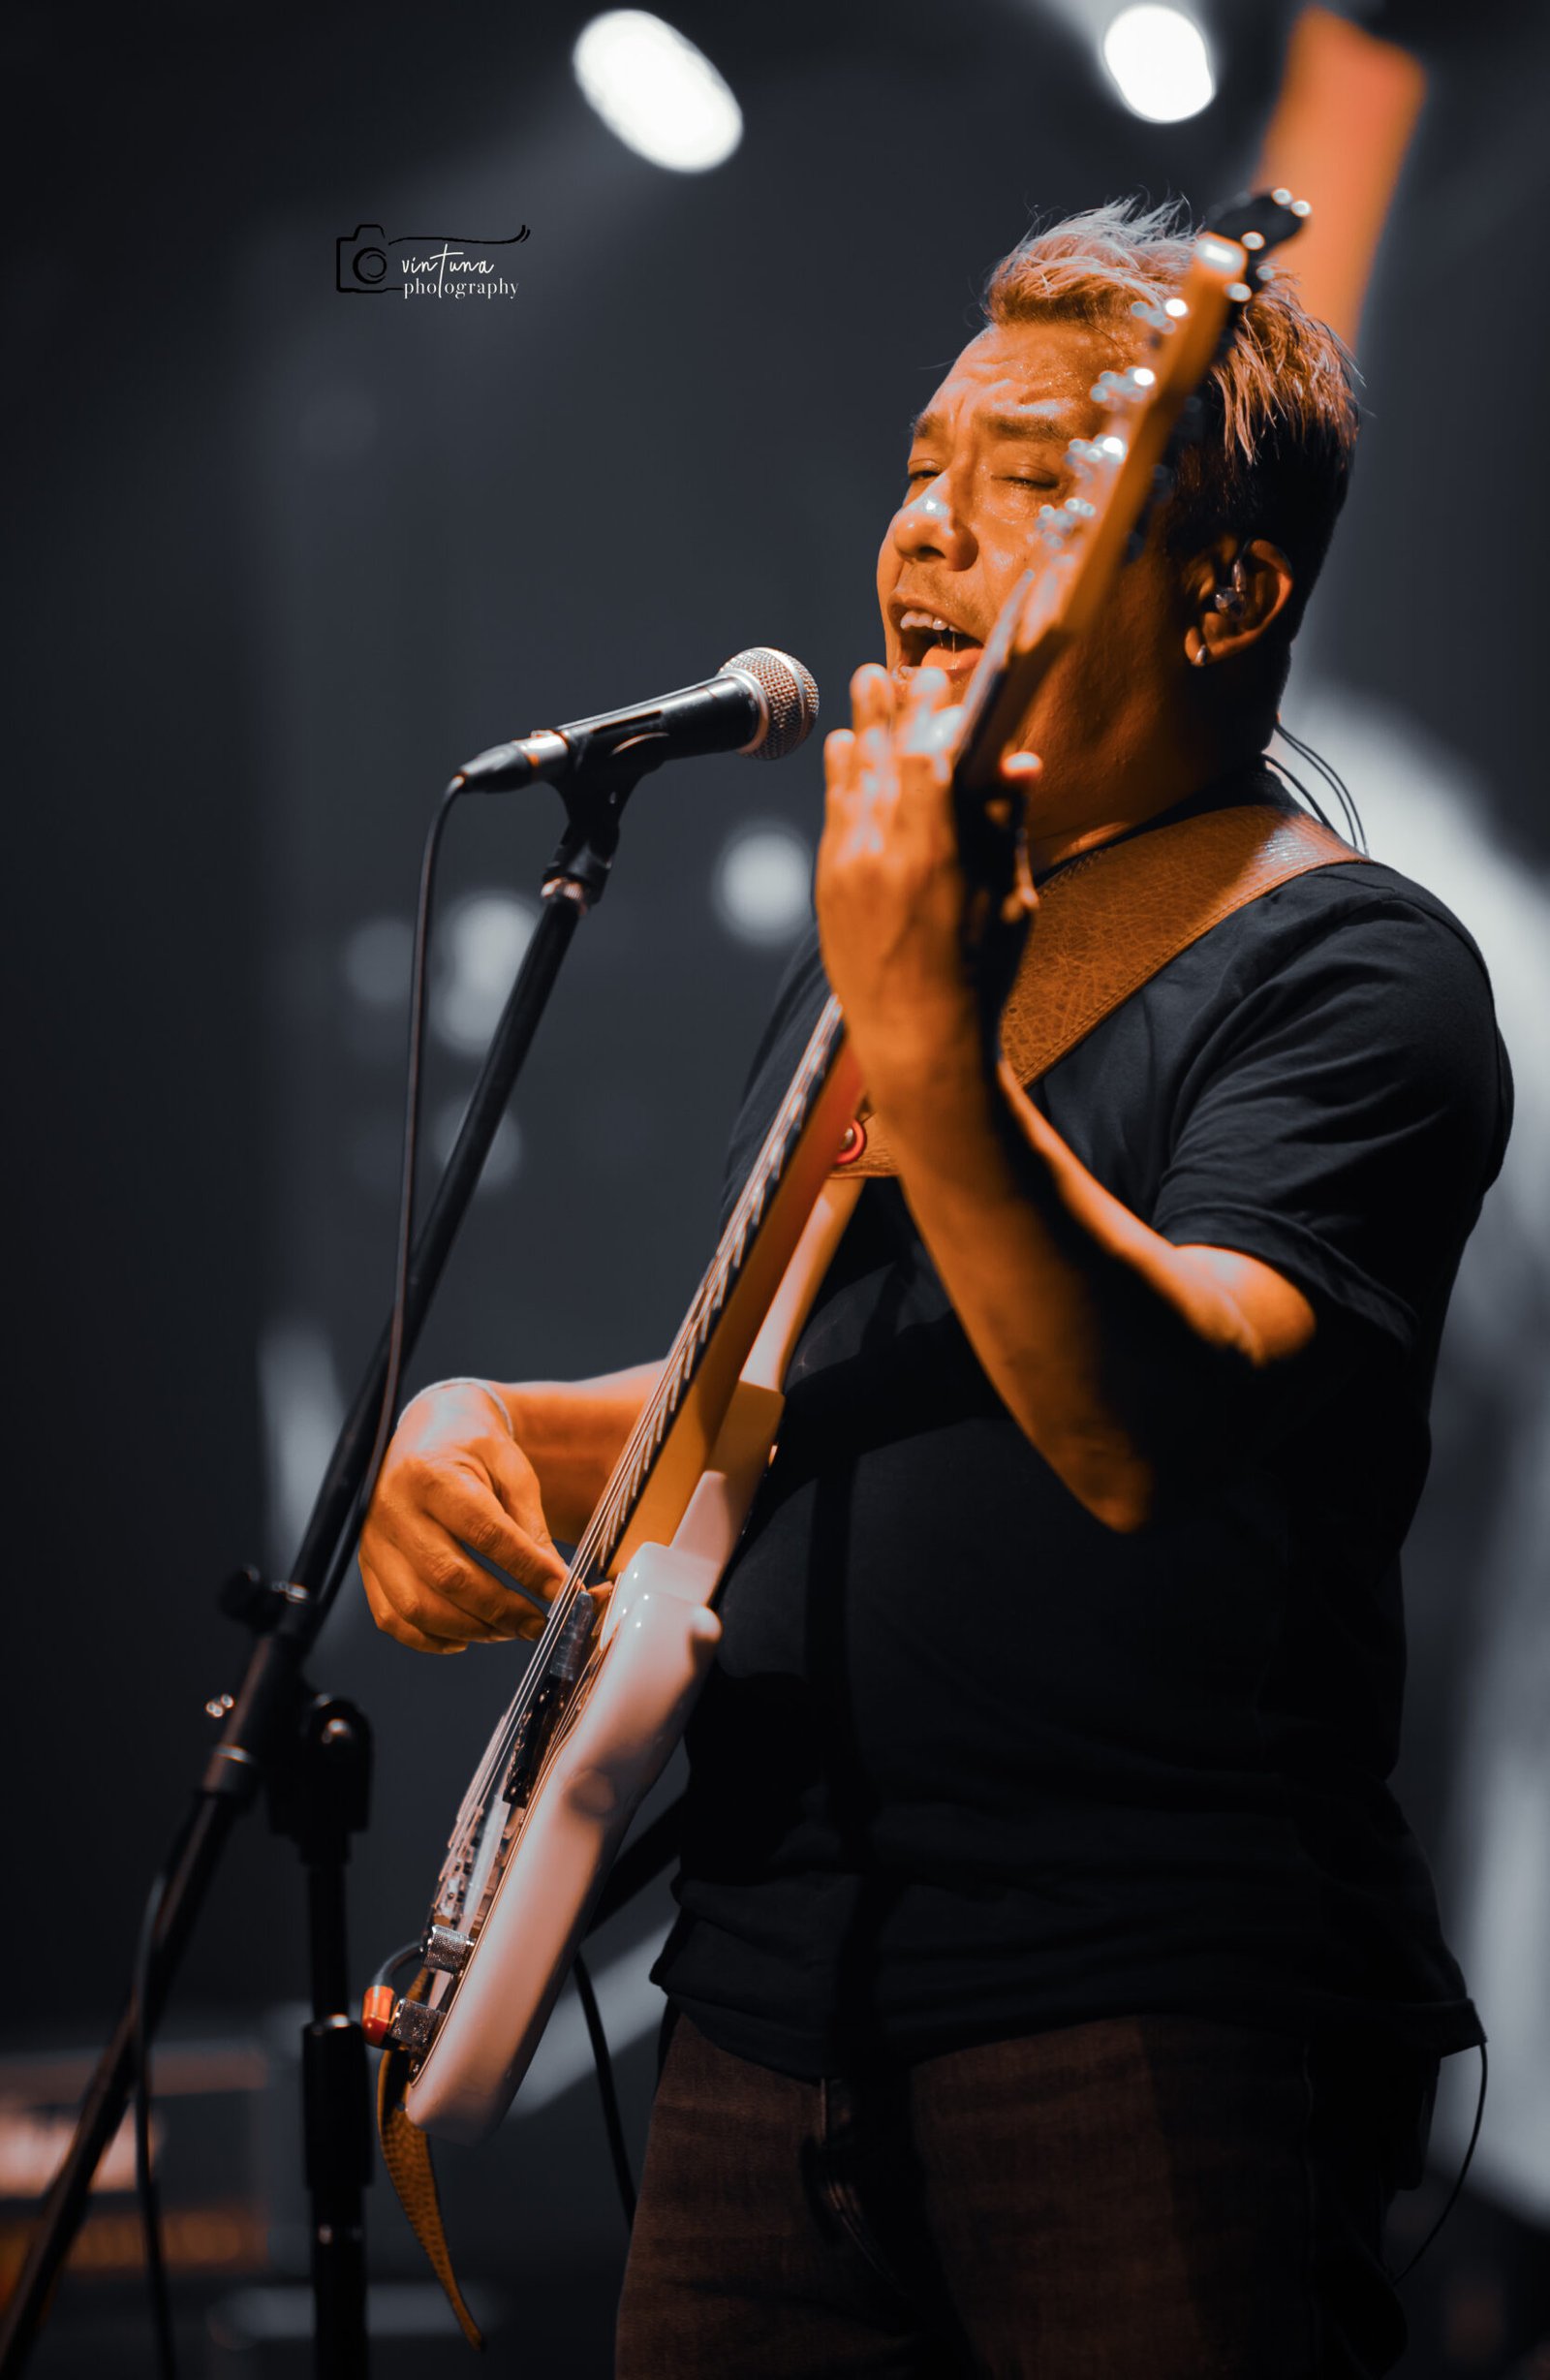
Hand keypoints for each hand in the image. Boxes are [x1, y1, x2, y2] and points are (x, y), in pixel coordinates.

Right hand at [359, 1380, 568, 1652]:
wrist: (426, 1433)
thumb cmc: (472, 1449)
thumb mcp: (511, 1467)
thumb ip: (530, 1523)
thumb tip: (555, 1582)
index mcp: (432, 1474)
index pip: (485, 1532)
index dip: (527, 1568)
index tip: (562, 1590)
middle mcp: (394, 1509)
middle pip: (448, 1577)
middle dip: (501, 1610)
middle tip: (538, 1623)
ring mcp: (375, 1541)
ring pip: (417, 1607)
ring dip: (471, 1629)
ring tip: (508, 1629)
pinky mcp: (368, 1565)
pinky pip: (393, 1618)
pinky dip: (430, 1639)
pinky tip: (466, 1635)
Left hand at [816, 663, 1039, 1113]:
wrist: (919, 1041)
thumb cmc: (978, 974)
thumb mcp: (1008, 895)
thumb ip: (1003, 823)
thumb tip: (1017, 763)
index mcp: (929, 847)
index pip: (922, 752)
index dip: (928, 709)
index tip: (937, 677)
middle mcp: (877, 850)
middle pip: (876, 757)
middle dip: (884, 708)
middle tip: (887, 670)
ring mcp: (844, 869)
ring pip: (847, 783)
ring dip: (857, 734)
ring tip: (861, 695)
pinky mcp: (828, 891)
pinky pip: (831, 817)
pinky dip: (838, 781)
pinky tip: (842, 757)